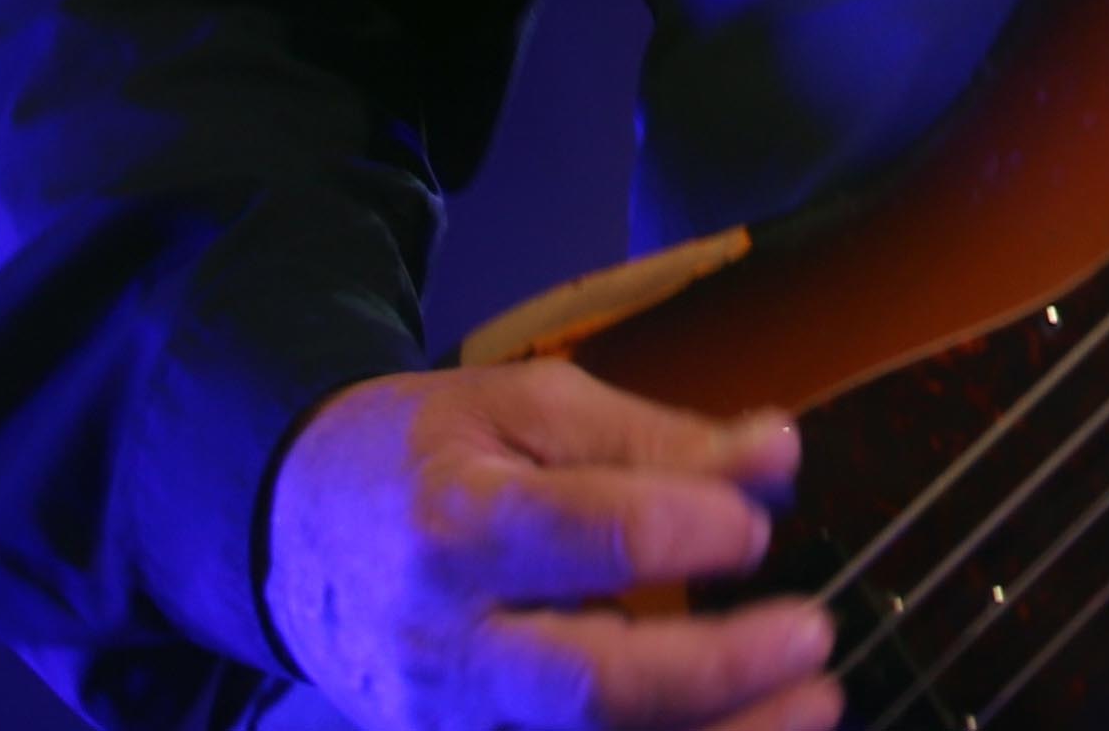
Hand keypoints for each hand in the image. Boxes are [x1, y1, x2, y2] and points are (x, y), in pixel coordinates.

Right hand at [263, 359, 834, 730]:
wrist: (290, 537)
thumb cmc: (425, 459)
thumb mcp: (527, 409)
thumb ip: (655, 439)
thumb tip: (776, 457)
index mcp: (460, 525)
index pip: (600, 538)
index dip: (697, 530)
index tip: (756, 525)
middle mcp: (447, 646)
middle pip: (594, 686)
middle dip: (718, 671)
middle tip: (813, 635)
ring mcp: (445, 726)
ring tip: (818, 705)